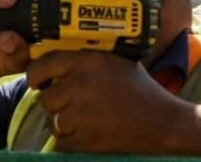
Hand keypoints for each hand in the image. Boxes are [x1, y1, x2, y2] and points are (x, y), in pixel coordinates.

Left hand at [26, 50, 184, 153]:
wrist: (164, 123)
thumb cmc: (142, 89)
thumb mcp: (117, 61)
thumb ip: (89, 59)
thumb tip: (61, 59)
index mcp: (89, 62)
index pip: (47, 63)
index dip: (35, 73)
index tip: (35, 80)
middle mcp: (81, 85)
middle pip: (47, 97)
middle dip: (55, 102)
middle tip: (68, 104)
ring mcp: (83, 114)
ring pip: (53, 121)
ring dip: (62, 122)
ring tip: (81, 120)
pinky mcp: (87, 140)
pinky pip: (62, 142)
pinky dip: (69, 142)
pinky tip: (85, 134)